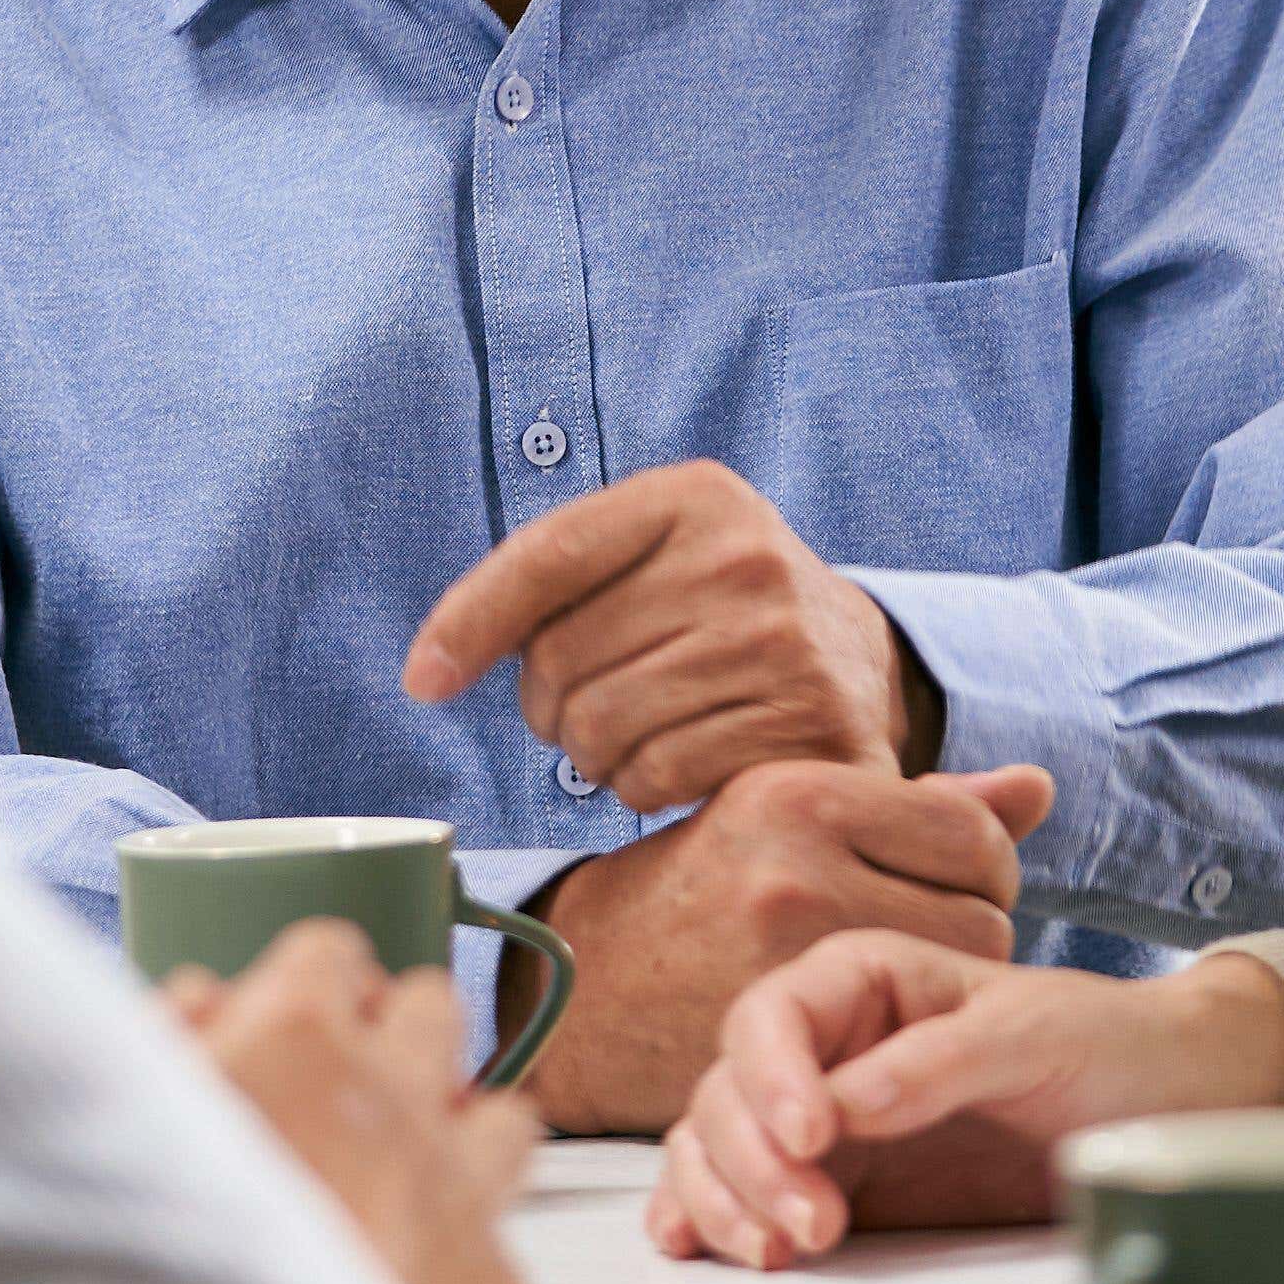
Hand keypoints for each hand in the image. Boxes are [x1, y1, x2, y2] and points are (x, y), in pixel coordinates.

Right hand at [176, 920, 541, 1283]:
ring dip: (458, 1133)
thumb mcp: (123, 1119)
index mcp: (295, 1037)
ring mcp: (455, 1182)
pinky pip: (497, 1238)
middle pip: (431, 1008)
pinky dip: (463, 1254)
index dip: (309, 984)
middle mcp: (392, 1091)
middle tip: (344, 1092)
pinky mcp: (489, 1276)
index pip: (331, 951)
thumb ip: (164, 1038)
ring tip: (401, 1179)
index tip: (290, 1018)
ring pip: (500, 1111)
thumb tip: (201, 999)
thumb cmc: (160, 1259)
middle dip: (395, 1038)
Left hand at [407, 460, 937, 812]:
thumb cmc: (716, 614)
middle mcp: (745, 556)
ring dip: (593, 754)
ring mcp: (784, 640)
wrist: (861, 663)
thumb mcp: (651, 559)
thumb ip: (547, 583)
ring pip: (602, 726)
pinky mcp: (808, 724)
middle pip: (563, 658)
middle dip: (549, 705)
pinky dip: (643, 788)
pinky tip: (680, 765)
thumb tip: (429, 670)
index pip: (547, 554)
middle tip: (583, 712)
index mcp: (694, 496)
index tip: (423, 681)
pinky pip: (656, 777)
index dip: (469, 621)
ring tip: (635, 737)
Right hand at [520, 756, 1055, 1132]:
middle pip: (983, 911)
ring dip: (950, 991)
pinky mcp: (782, 1039)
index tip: (948, 884)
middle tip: (928, 947)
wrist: (588, 986)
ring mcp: (784, 955)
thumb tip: (1039, 786)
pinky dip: (911, 1046)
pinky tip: (880, 1039)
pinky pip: (909, 1044)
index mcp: (800, 793)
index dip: (981, 863)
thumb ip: (919, 808)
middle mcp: (794, 865)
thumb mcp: (793, 819)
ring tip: (906, 990)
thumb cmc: (704, 891)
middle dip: (974, 930)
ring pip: (955, 981)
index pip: (971, 831)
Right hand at [650, 935, 1283, 1268]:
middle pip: (730, 1090)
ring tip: (778, 1256)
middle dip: (752, 1161)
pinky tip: (695, 1250)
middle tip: (817, 1227)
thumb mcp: (1036, 1036)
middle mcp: (826, 1046)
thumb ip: (940, 1062)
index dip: (772, 1077)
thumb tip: (843, 1106)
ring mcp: (823, 1122)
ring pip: (717, 1146)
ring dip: (726, 1201)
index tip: (812, 1140)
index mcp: (864, 979)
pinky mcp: (833, 1186)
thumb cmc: (1107, 1045)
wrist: (1167, 1105)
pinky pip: (739, 1194)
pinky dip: (706, 1218)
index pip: (775, 1015)